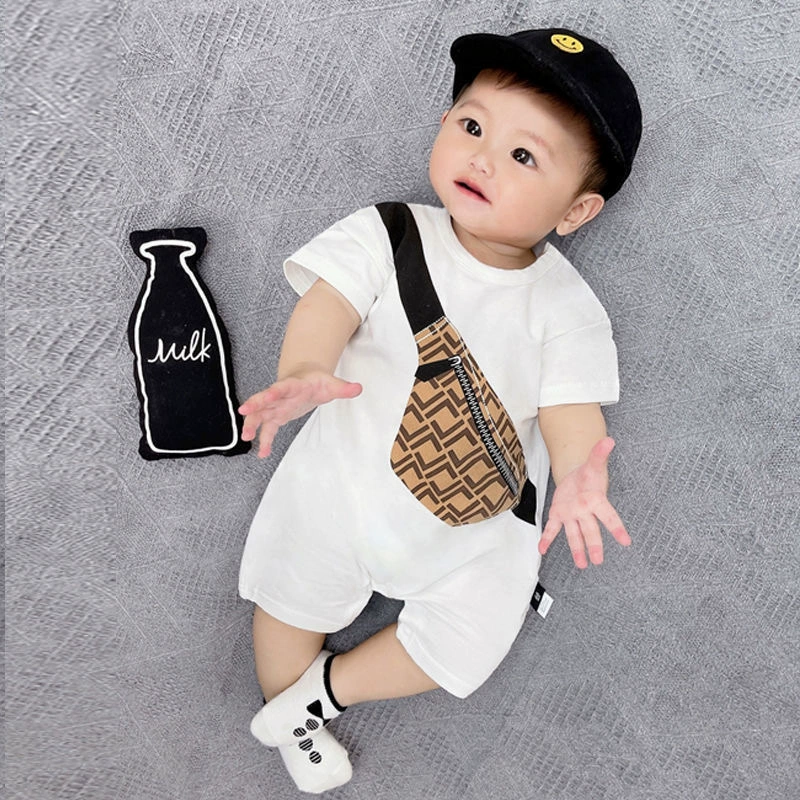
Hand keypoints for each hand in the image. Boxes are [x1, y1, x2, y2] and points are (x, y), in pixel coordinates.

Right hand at [239, 370, 361, 457]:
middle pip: (264, 399)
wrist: (306, 377)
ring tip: (246, 437)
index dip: (272, 393)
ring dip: (252, 424)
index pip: (281, 388)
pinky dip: (264, 440)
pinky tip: (262, 454)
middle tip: (244, 412)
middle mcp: (280, 396)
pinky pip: (268, 429)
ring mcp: (276, 406)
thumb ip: (343, 387)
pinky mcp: (277, 416)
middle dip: (254, 405)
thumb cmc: (317, 381)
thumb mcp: (332, 383)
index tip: (265, 397)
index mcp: (293, 385)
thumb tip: (358, 388)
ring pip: (260, 414)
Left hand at [538, 437, 630, 567]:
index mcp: (596, 501)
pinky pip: (553, 529)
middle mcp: (585, 512)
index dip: (617, 528)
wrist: (576, 476)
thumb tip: (608, 439)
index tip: (626, 541)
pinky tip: (541, 549)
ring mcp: (572, 516)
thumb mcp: (593, 463)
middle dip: (594, 545)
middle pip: (590, 530)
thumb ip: (600, 453)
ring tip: (581, 565)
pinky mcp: (559, 516)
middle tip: (598, 561)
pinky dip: (547, 539)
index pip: (608, 516)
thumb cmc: (589, 474)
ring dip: (577, 549)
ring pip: (574, 534)